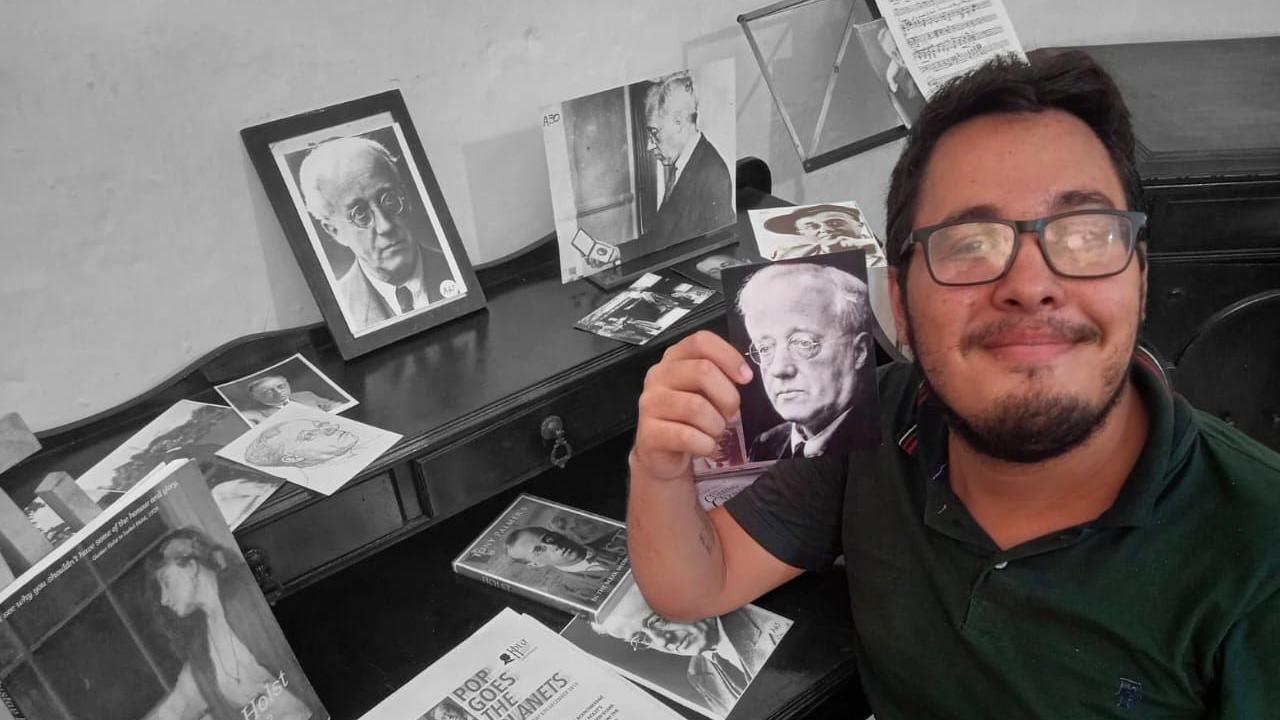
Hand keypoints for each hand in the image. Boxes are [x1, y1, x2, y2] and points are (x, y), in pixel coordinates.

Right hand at [633, 330, 753, 481]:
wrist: (662, 455)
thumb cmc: (688, 420)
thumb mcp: (704, 392)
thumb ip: (719, 377)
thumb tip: (743, 376)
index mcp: (674, 359)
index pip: (701, 341)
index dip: (729, 356)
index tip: (746, 377)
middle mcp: (658, 376)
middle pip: (702, 370)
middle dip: (727, 396)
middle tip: (732, 414)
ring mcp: (650, 404)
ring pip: (696, 406)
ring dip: (716, 424)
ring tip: (714, 432)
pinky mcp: (649, 433)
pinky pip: (687, 436)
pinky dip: (705, 445)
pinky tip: (705, 446)